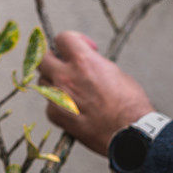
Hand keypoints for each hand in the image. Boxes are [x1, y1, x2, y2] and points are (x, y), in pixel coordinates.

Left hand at [38, 31, 153, 156]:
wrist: (130, 134)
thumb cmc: (129, 104)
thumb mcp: (115, 72)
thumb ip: (94, 64)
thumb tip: (87, 64)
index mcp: (83, 61)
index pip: (62, 38)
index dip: (73, 40)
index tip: (84, 48)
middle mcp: (65, 76)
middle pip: (43, 58)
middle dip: (53, 58)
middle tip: (65, 64)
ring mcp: (57, 96)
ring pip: (43, 82)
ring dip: (54, 82)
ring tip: (72, 89)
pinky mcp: (56, 115)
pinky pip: (49, 104)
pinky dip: (58, 105)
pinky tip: (73, 109)